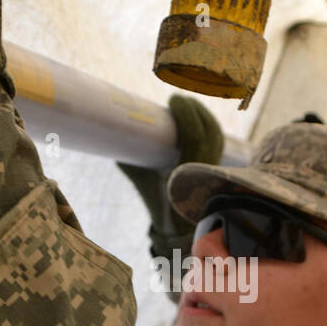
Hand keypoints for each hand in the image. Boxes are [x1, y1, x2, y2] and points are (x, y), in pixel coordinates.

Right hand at [116, 95, 221, 280]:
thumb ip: (129, 162)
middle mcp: (207, 168)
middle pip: (209, 129)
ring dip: (204, 114)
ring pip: (216, 133)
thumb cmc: (158, 204)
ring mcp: (216, 167)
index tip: (174, 100)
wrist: (178, 227)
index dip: (188, 114)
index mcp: (189, 172)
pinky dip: (210, 125)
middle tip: (177, 99)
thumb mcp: (142, 182)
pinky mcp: (218, 165)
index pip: (196, 136)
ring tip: (187, 103)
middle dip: (195, 108)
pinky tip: (200, 116)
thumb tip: (107, 137)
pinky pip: (219, 140)